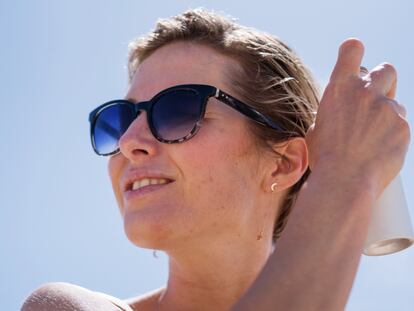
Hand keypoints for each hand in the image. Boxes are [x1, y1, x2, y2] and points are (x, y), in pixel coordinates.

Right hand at [305, 39, 409, 196]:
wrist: (344, 181)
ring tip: (372, 138)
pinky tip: (379, 151)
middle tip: (375, 99)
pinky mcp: (403, 127)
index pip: (352, 49)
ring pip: (394, 103)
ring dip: (386, 114)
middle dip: (382, 81)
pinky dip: (392, 135)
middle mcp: (365, 92)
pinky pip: (400, 124)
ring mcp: (387, 109)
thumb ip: (334, 110)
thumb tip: (343, 109)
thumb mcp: (318, 127)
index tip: (354, 58)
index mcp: (339, 89)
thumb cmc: (324, 157)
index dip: (354, 51)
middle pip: (385, 69)